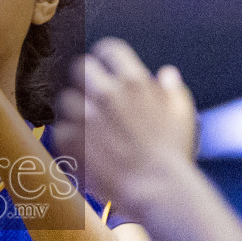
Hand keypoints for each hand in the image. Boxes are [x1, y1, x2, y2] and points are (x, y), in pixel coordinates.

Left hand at [53, 38, 196, 208]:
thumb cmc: (174, 154)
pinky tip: (80, 147)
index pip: (109, 50)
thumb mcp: (183, 114)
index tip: (104, 68)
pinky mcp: (72, 142)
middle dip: (84, 79)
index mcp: (134, 82)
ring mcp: (87, 118)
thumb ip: (172, 89)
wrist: (159, 190)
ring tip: (84, 126)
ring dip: (73, 110)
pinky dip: (67, 138)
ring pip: (65, 99)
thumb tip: (166, 74)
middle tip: (90, 96)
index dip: (105, 58)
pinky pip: (58, 130)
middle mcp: (107, 94)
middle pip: (80, 68)